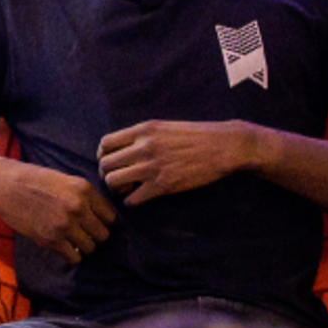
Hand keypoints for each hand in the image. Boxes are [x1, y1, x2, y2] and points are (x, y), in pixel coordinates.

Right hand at [0, 156, 115, 264]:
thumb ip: (84, 197)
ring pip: (91, 248)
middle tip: (82, 234)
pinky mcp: (50, 239)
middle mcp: (78, 207)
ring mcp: (65, 224)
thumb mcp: (64, 180)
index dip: (102, 222)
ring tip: (71, 241)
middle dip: (94, 236)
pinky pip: (74, 257)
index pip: (110, 217)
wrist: (3, 185)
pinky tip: (62, 247)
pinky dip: (71, 255)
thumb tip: (101, 219)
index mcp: (84, 189)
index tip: (91, 223)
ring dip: (82, 247)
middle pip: (103, 234)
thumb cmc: (33, 180)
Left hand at [97, 119, 259, 205]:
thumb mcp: (164, 126)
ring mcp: (152, 167)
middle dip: (107, 174)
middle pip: (105, 165)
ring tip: (128, 189)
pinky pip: (132, 199)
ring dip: (117, 189)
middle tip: (118, 179)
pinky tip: (140, 198)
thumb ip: (143, 135)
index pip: (105, 143)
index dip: (104, 156)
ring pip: (113, 182)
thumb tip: (123, 147)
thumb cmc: (196, 135)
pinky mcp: (163, 185)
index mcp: (143, 130)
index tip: (112, 162)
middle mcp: (143, 147)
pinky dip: (131, 201)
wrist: (223, 145)